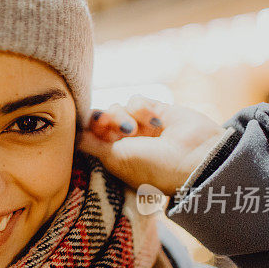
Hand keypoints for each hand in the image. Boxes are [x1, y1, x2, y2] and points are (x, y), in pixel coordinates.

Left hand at [78, 96, 226, 195]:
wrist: (195, 159)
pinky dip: (141, 108)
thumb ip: (91, 144)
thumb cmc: (152, 167)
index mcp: (113, 158)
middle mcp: (125, 142)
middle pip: (101, 119)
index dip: (88, 128)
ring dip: (122, 116)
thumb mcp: (114, 159)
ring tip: (135, 130)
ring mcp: (141, 126)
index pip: (90, 135)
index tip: (93, 129)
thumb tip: (73, 134)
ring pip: (117, 107)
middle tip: (111, 127)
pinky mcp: (156, 110)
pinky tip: (155, 122)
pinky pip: (136, 100)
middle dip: (103, 121)